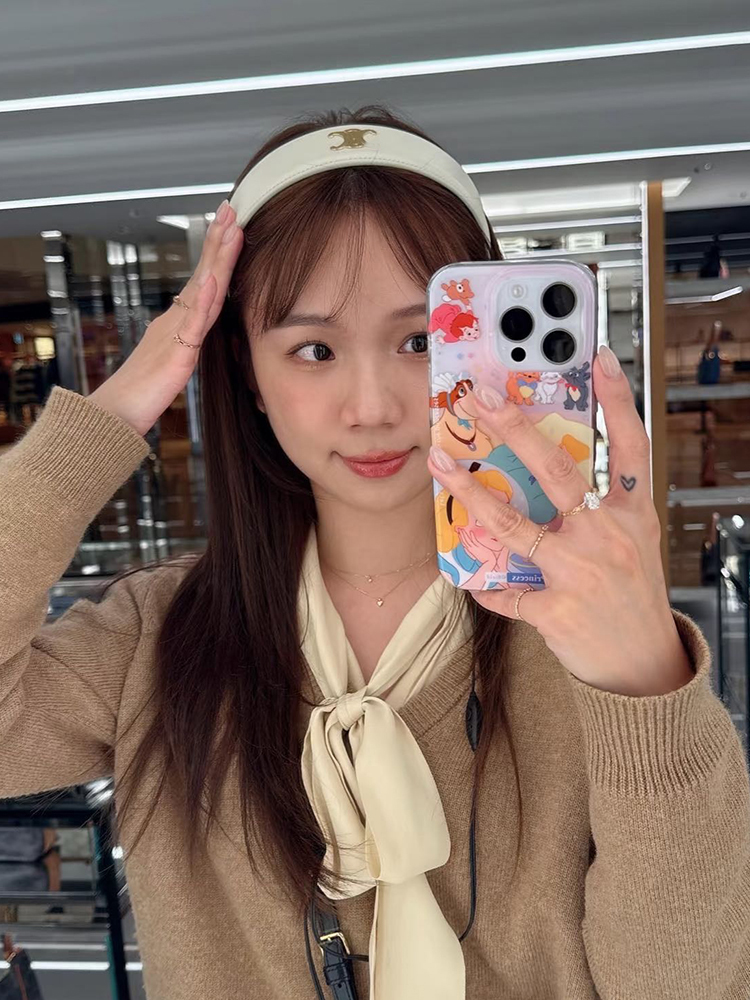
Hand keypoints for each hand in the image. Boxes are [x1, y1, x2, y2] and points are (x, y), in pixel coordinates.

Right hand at [88, 200, 242, 435]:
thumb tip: (196, 326)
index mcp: (178, 320)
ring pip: (201, 290)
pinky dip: (201, 302)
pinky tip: (211, 281)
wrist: (117, 412)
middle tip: (230, 208)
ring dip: (216, 259)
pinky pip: (191, 325)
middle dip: (218, 240)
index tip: (230, 223)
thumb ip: (186, 339)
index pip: (203, 280)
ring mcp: (175, 332)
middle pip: (203, 273)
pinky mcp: (176, 353)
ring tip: (229, 230)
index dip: (217, 252)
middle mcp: (175, 318)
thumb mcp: (173, 358)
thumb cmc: (143, 391)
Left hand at [428, 348, 693, 696]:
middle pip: (557, 471)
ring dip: (470, 491)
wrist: (645, 667)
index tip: (600, 357)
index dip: (618, 401)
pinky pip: (504, 590)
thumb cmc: (632, 597)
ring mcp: (580, 573)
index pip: (629, 447)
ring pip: (513, 524)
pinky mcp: (555, 610)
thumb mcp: (630, 543)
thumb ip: (597, 509)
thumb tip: (541, 473)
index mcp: (631, 515)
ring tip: (439, 462)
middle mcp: (607, 537)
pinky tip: (464, 576)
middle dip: (515, 428)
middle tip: (482, 396)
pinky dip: (482, 583)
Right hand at [457, 525, 494, 564]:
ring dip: (464, 534)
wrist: (489, 562)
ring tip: (461, 529)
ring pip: (467, 540)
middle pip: (464, 541)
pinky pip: (474, 540)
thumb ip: (474, 550)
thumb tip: (470, 548)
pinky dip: (472, 536)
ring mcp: (474, 548)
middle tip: (458, 529)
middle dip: (461, 534)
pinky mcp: (479, 547)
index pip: (464, 543)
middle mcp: (471, 549)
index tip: (459, 533)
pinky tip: (471, 532)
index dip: (461, 538)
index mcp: (470, 551)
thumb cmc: (485, 558)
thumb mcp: (477, 554)